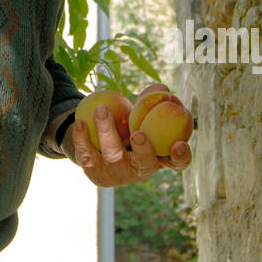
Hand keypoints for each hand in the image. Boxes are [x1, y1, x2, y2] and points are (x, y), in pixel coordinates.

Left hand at [70, 103, 192, 187]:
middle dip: (144, 150)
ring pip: (114, 155)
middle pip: (145, 162)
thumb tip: (162, 87)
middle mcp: (140, 170)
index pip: (177, 162)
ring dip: (108, 131)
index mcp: (158, 158)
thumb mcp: (141, 116)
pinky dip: (82, 138)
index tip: (179, 144)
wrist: (98, 149)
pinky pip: (88, 154)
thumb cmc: (128, 129)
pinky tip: (80, 122)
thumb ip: (151, 102)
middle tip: (139, 134)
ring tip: (102, 109)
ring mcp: (118, 174)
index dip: (181, 156)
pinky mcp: (96, 173)